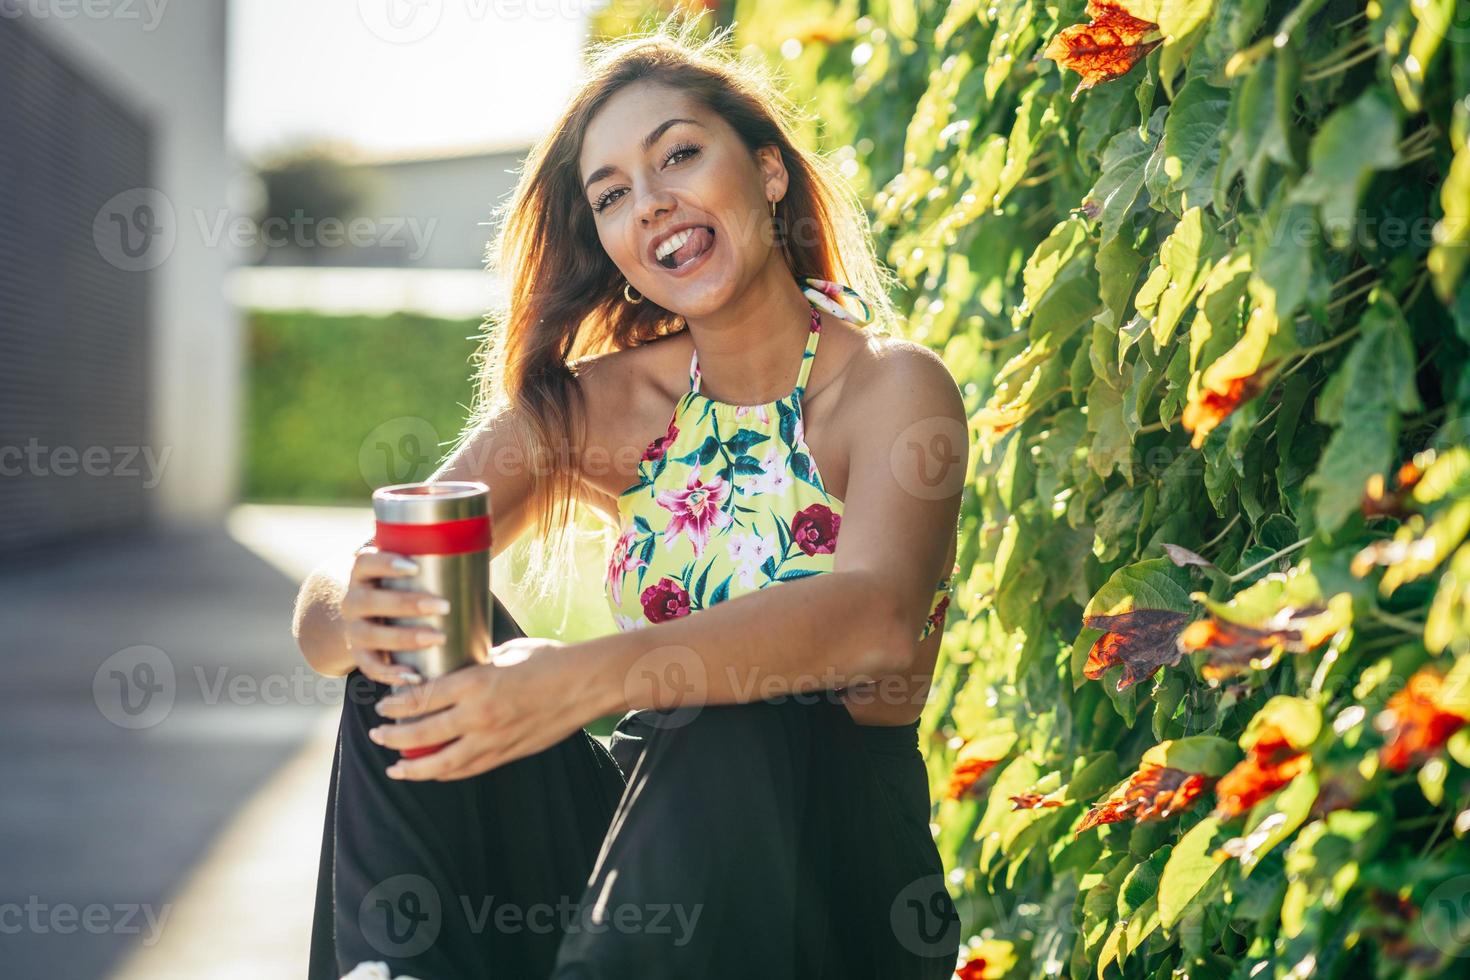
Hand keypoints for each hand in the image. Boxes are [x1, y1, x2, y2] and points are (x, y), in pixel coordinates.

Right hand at [339, 545, 450, 686]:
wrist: (372, 612)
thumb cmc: (408, 581)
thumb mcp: (414, 560)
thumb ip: (437, 545)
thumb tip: (482, 516)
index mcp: (364, 571)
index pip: (365, 562)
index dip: (385, 563)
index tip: (414, 565)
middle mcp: (353, 600)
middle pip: (369, 601)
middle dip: (405, 603)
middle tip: (441, 605)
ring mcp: (354, 629)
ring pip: (369, 635)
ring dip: (403, 638)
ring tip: (437, 637)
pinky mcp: (361, 655)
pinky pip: (370, 668)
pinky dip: (391, 674)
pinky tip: (414, 677)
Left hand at [367, 636, 602, 780]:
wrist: (587, 684)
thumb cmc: (549, 660)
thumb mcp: (505, 652)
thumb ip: (476, 664)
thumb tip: (455, 667)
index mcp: (474, 682)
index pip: (420, 698)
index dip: (395, 704)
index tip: (383, 705)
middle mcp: (478, 714)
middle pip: (421, 733)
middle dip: (392, 737)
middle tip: (376, 735)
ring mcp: (492, 739)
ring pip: (441, 762)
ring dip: (413, 766)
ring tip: (395, 767)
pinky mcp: (506, 754)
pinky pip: (467, 769)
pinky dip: (445, 773)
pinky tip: (432, 772)